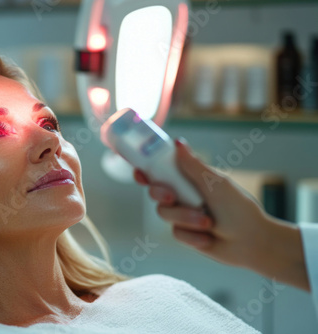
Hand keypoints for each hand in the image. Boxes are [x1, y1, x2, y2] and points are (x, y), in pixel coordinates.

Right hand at [134, 138, 308, 290]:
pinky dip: (192, 235)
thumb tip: (178, 142)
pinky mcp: (185, 234)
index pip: (162, 171)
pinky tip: (209, 237)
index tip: (140, 173)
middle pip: (155, 192)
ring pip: (164, 214)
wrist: (252, 242)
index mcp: (190, 179)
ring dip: (186, 218)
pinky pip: (176, 233)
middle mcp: (183, 195)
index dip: (146, 171)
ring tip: (208, 222)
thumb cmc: (239, 208)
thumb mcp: (215, 183)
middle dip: (160, 194)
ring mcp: (183, 215)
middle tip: (171, 197)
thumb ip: (193, 165)